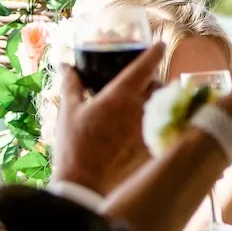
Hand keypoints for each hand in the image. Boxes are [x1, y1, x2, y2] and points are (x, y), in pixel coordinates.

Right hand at [52, 44, 164, 196]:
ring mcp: (149, 127)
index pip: (145, 65)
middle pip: (159, 84)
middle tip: (143, 84)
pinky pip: (166, 126)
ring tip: (146, 105)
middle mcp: (139, 108)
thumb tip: (65, 64)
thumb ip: (71, 84)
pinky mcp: (154, 145)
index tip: (159, 45)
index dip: (154, 51)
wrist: (84, 185)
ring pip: (164, 105)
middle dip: (154, 81)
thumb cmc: (73, 147)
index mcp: (119, 95)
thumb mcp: (68, 112)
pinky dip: (161, 122)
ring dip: (159, 100)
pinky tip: (149, 127)